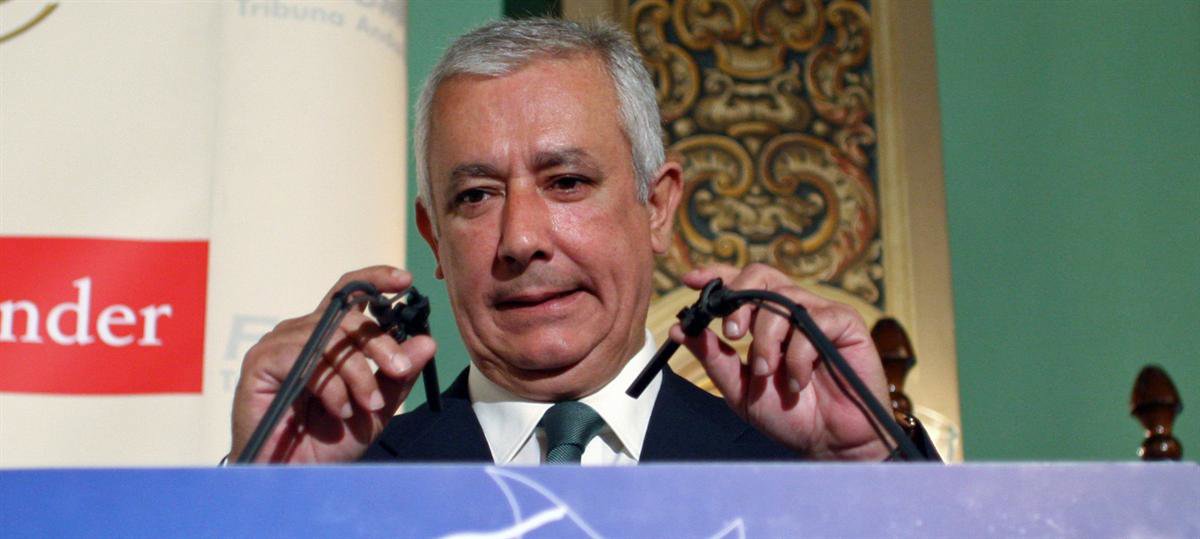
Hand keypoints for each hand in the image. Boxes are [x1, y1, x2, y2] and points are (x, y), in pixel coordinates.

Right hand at [230, 266, 435, 462]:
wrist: (296, 477)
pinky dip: (331, 385)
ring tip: (366, 405)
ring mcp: (279, 344)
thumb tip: (427, 340)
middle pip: (349, 318)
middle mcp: (301, 333)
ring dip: (358, 374)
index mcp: (327, 338)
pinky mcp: (261, 362)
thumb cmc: (329, 443)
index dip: (375, 280)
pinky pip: (306, 357)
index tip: (406, 281)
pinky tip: (339, 409)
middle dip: (381, 344)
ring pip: (332, 339)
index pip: (349, 294)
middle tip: (399, 370)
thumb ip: (399, 374)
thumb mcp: (376, 406)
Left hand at [674, 264, 889, 460]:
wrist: (828, 444)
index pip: (740, 284)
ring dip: (767, 339)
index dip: (718, 276)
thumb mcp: (739, 389)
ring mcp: (819, 315)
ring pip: (784, 299)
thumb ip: (713, 357)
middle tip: (732, 334)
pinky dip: (799, 353)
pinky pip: (816, 320)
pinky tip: (797, 380)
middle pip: (761, 277)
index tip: (691, 281)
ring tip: (767, 372)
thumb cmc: (788, 416)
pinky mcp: (846, 323)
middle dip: (740, 301)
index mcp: (764, 322)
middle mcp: (791, 312)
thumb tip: (679, 328)